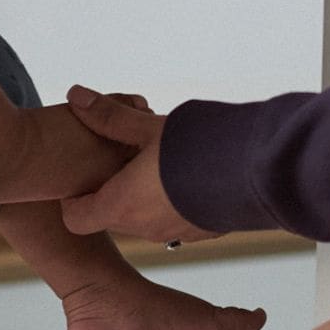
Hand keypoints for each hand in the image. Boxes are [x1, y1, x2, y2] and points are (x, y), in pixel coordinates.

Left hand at [58, 86, 211, 245]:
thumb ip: (110, 116)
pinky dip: (174, 203)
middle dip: (113, 191)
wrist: (256, 173)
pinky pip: (176, 220)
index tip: (82, 178)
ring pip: (145, 219)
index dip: (73, 201)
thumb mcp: (148, 127)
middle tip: (123, 159)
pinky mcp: (203, 232)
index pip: (77, 219)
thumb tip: (75, 95)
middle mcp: (144, 228)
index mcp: (122, 205)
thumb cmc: (196, 148)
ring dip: (145, 197)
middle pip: (112, 216)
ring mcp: (175, 233)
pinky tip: (190, 175)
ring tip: (160, 163)